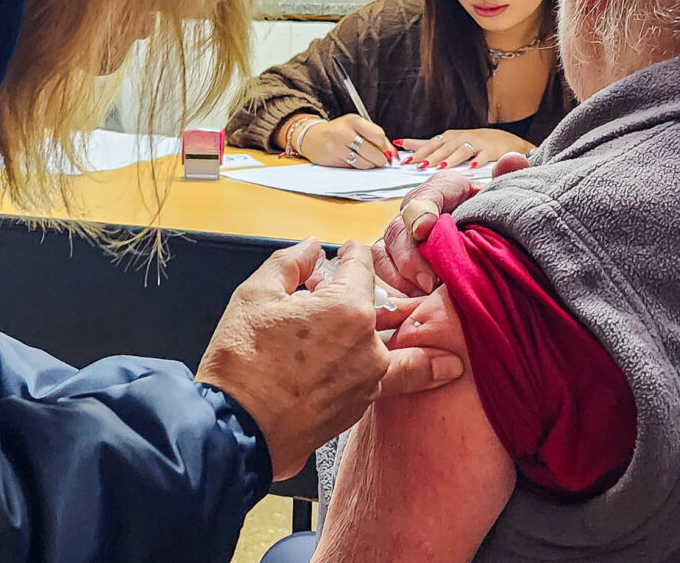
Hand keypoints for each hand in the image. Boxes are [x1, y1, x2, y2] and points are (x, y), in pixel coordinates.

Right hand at [196, 239, 463, 479]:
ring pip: (401, 354)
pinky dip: (394, 375)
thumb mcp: (256, 294)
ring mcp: (368, 383)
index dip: (353, 252)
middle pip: (389, 309)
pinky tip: (397, 373)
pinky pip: (385, 383)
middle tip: (396, 286)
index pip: (360, 266)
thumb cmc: (241, 363)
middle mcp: (368, 347)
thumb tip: (312, 248)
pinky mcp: (358, 410)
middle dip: (388, 295)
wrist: (236, 432)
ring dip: (413, 345)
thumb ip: (290, 262)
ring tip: (444, 351)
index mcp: (347, 309)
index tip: (350, 250)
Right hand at [300, 114, 391, 167]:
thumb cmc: (338, 133)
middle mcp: (345, 131)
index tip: (386, 152)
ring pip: (365, 162)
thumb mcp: (356, 128)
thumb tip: (393, 153)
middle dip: (380, 159)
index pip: (378, 135)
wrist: (312, 138)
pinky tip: (355, 162)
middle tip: (380, 160)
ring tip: (367, 161)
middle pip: (373, 151)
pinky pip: (354, 167)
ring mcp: (338, 145)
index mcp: (353, 120)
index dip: (385, 147)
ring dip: (370, 165)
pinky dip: (359, 167)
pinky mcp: (334, 158)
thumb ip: (375, 137)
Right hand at [371, 156, 531, 295]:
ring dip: (398, 275)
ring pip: (383, 250)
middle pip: (398, 228)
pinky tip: (410, 302)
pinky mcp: (395, 257)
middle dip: (409, 256)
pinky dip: (392, 286)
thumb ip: (509, 179)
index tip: (425, 229)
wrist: (484, 229)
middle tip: (429, 281)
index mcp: (441, 189)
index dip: (421, 211)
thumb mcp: (500, 197)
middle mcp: (414, 209)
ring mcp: (401, 234)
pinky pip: (381, 270)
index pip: (424, 196)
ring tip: (421, 296)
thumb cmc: (489, 214)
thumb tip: (513, 161)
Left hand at [396, 128, 533, 169]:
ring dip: (450, 159)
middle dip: (430, 156)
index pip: (430, 144)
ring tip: (440, 167)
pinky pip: (483, 156)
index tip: (404, 158)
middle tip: (418, 164)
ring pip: (461, 151)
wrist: (503, 140)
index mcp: (449, 138)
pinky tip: (471, 168)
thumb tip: (402, 144)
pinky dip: (477, 162)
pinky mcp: (490, 150)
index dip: (417, 150)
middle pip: (443, 148)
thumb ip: (427, 145)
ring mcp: (476, 143)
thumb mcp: (449, 142)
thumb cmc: (472, 142)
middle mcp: (460, 138)